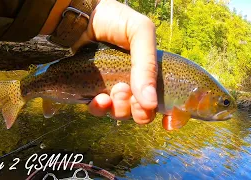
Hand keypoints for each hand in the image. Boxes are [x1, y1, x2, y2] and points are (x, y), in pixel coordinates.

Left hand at [72, 0, 157, 123]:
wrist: (79, 17)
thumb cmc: (112, 19)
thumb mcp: (140, 32)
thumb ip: (148, 63)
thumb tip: (150, 102)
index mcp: (149, 71)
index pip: (165, 99)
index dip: (171, 115)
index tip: (168, 122)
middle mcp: (134, 83)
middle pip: (142, 113)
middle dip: (138, 111)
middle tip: (127, 91)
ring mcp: (113, 88)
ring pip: (121, 114)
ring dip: (120, 109)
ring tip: (114, 91)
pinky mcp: (93, 91)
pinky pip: (99, 110)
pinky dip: (100, 109)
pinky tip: (98, 99)